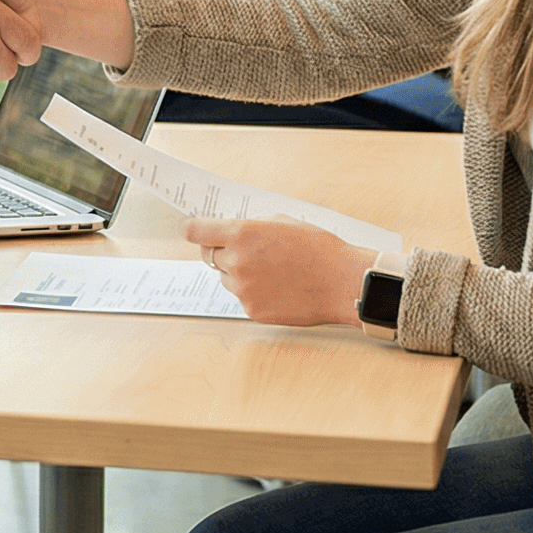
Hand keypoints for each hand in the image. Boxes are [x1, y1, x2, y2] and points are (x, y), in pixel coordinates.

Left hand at [185, 217, 376, 326]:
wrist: (342, 282)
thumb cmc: (318, 248)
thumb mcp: (282, 223)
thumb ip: (250, 227)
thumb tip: (230, 232)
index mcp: (242, 234)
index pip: (196, 232)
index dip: (192, 229)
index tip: (191, 230)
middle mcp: (237, 262)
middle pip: (209, 256)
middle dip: (223, 251)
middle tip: (247, 252)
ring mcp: (243, 289)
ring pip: (226, 278)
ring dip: (239, 273)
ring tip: (273, 271)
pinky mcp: (252, 310)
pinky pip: (242, 297)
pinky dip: (254, 292)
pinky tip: (279, 287)